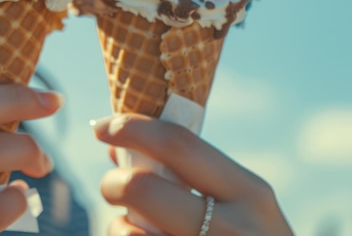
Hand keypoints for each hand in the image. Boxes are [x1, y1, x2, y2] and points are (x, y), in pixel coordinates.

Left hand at [92, 113, 294, 235]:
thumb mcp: (238, 206)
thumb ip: (187, 175)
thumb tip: (118, 147)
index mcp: (250, 193)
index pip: (179, 145)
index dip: (132, 128)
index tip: (101, 126)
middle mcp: (236, 228)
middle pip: (143, 188)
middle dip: (113, 183)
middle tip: (111, 186)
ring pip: (127, 233)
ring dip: (119, 228)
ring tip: (136, 230)